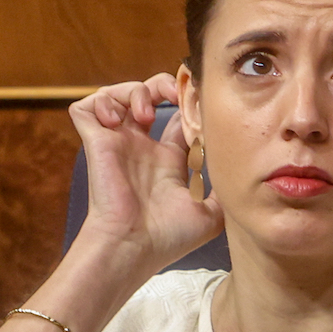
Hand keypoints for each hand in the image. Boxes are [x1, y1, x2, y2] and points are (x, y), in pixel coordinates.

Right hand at [68, 73, 223, 273]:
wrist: (134, 246)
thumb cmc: (168, 238)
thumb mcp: (211, 214)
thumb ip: (226, 192)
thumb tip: (246, 176)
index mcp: (168, 161)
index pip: (179, 118)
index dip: (190, 104)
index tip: (203, 100)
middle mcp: (142, 148)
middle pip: (149, 96)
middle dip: (164, 85)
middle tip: (176, 94)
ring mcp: (118, 144)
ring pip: (119, 95)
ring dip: (135, 91)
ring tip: (147, 114)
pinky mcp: (96, 142)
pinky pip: (86, 106)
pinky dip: (102, 102)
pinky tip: (119, 119)